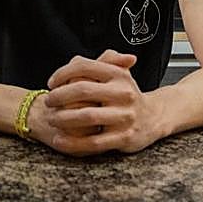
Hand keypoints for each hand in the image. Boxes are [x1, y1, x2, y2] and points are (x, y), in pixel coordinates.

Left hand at [35, 50, 164, 155]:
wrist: (154, 118)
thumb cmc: (127, 95)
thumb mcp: (119, 74)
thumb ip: (97, 63)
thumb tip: (74, 60)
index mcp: (118, 74)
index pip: (84, 66)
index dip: (62, 73)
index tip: (51, 83)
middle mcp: (124, 93)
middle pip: (83, 89)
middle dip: (59, 95)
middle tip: (48, 101)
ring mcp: (125, 116)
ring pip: (87, 116)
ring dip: (63, 118)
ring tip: (51, 119)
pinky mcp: (124, 138)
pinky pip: (93, 142)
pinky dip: (73, 142)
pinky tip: (59, 140)